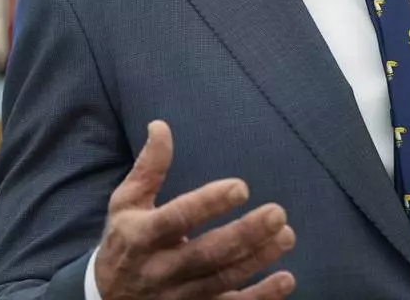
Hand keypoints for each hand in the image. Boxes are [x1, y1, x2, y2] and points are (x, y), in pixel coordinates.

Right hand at [94, 121, 296, 299]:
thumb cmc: (123, 240)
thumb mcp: (126, 203)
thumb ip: (148, 167)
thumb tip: (161, 125)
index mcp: (141, 236)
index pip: (176, 219)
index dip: (208, 204)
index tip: (241, 187)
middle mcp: (159, 270)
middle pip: (206, 254)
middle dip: (244, 234)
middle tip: (278, 213)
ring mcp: (177, 296)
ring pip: (222, 280)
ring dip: (258, 259)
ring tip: (286, 236)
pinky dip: (259, 298)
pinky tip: (286, 280)